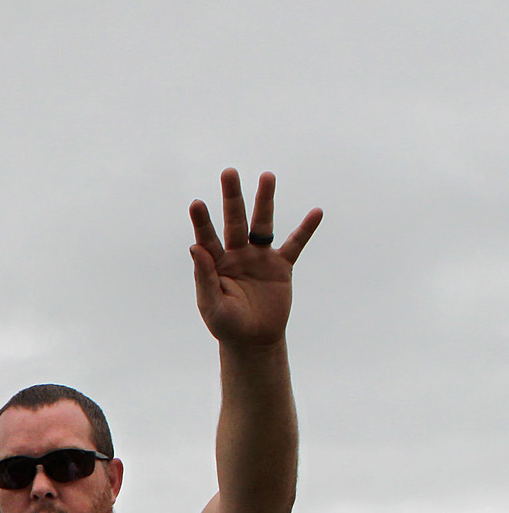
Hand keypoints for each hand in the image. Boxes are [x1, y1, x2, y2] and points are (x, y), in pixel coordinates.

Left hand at [189, 168, 320, 349]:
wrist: (253, 340)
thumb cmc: (227, 324)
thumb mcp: (211, 305)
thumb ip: (204, 277)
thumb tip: (194, 247)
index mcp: (216, 263)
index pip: (207, 237)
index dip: (202, 221)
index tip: (196, 203)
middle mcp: (237, 254)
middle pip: (234, 220)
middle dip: (232, 197)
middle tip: (229, 172)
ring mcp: (259, 257)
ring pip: (263, 224)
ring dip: (265, 201)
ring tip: (267, 176)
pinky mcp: (281, 266)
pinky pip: (296, 244)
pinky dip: (306, 229)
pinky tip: (316, 212)